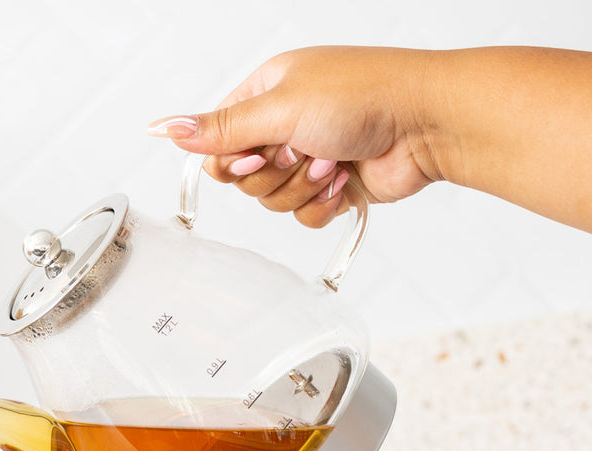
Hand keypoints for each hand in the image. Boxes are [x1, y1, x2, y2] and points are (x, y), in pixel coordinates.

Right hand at [148, 47, 439, 227]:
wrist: (426, 123)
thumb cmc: (364, 96)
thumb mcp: (280, 108)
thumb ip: (220, 128)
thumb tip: (165, 128)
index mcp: (264, 93)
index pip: (216, 143)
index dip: (230, 160)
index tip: (256, 152)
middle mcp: (283, 125)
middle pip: (242, 179)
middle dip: (273, 174)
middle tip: (302, 151)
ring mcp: (308, 157)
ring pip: (272, 201)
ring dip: (302, 187)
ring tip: (332, 161)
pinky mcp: (331, 187)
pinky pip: (303, 216)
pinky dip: (323, 204)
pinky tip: (345, 179)